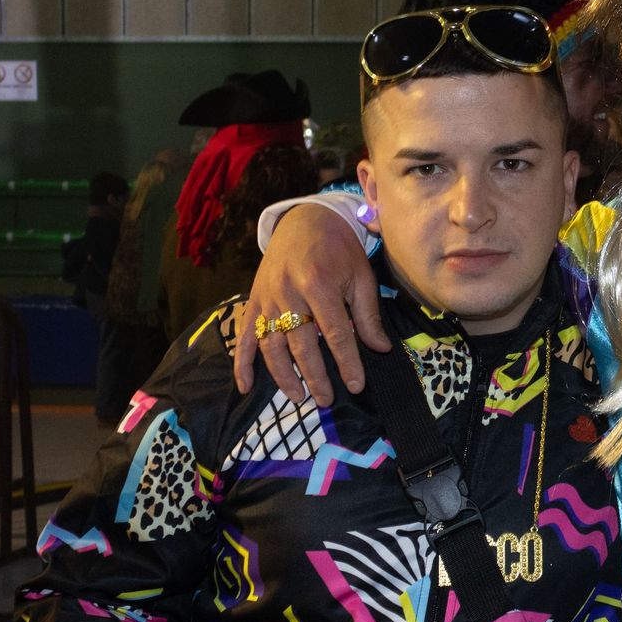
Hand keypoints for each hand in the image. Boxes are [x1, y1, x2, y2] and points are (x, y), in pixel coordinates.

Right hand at [233, 203, 387, 405]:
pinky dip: (241, 363)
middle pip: (301, 345)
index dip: (347, 362)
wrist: (305, 221)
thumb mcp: (361, 276)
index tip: (356, 385)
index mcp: (319, 285)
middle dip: (315, 376)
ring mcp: (267, 298)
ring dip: (283, 375)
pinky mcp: (253, 301)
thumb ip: (368, 315)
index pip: (335, 333)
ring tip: (298, 397)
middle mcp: (289, 293)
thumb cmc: (339, 250)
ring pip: (271, 345)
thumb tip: (380, 349)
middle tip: (326, 400)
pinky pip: (244, 336)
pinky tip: (246, 386)